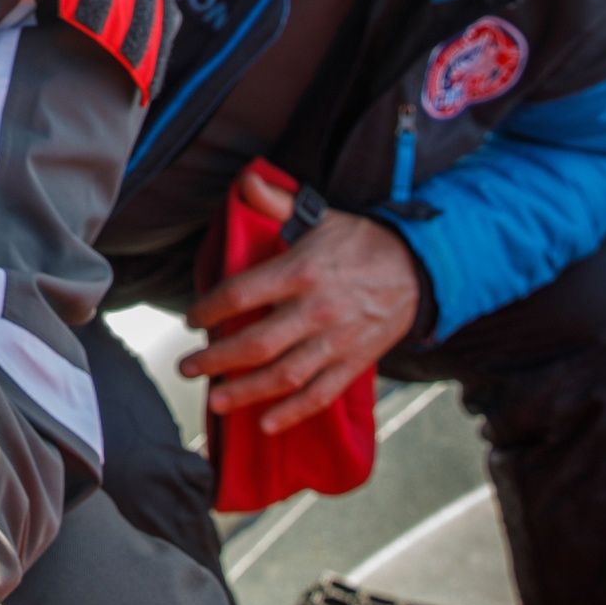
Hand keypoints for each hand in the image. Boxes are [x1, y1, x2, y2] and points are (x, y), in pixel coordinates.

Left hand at [178, 170, 418, 432]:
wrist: (420, 269)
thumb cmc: (361, 243)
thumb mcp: (320, 217)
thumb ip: (276, 201)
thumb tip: (244, 179)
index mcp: (302, 272)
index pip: (242, 294)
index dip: (210, 309)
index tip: (192, 319)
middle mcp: (317, 311)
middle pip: (257, 343)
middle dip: (216, 360)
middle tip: (186, 367)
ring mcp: (336, 341)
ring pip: (284, 375)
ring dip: (246, 392)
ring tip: (215, 401)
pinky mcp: (353, 363)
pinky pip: (320, 395)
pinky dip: (293, 413)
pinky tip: (266, 424)